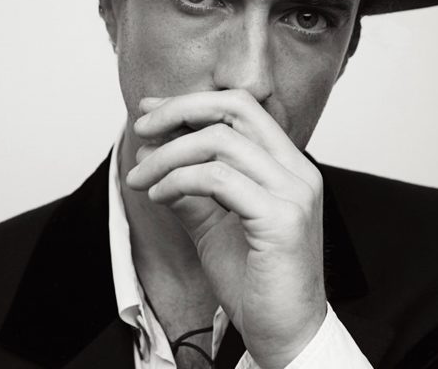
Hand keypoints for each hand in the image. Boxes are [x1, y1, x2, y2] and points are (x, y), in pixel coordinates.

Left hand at [127, 89, 326, 368]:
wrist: (286, 335)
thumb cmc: (254, 280)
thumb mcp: (212, 222)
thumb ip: (189, 185)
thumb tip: (152, 152)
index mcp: (286, 164)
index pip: (240, 108)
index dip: (192, 102)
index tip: (151, 110)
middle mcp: (297, 170)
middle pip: (235, 108)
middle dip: (180, 110)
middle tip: (141, 126)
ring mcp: (294, 192)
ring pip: (220, 142)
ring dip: (168, 154)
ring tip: (140, 177)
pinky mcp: (282, 219)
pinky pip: (218, 180)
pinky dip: (178, 180)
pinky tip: (158, 196)